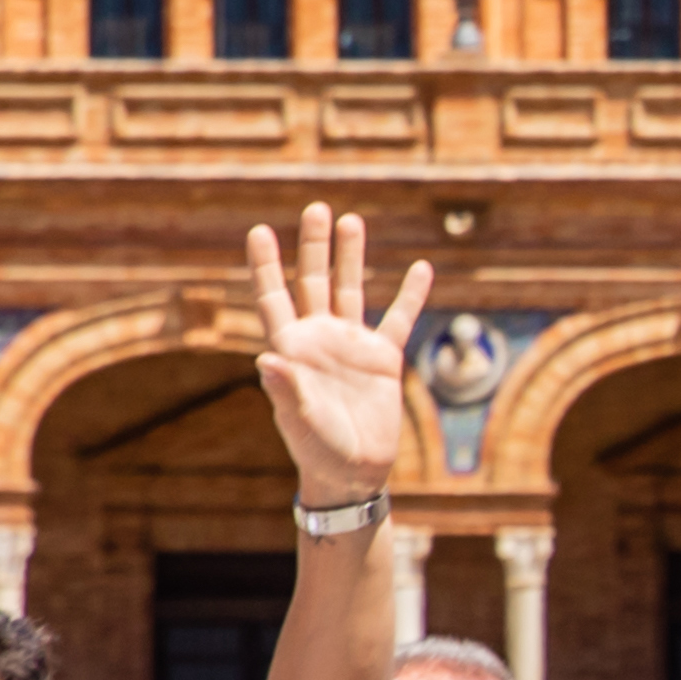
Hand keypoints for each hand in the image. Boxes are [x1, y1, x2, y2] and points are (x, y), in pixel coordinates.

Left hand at [244, 202, 434, 500]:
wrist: (354, 471)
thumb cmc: (318, 449)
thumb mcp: (299, 420)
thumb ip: (286, 389)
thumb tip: (267, 358)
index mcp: (292, 348)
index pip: (275, 297)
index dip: (266, 265)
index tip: (259, 231)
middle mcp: (319, 339)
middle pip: (314, 282)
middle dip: (313, 246)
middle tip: (316, 208)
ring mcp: (351, 345)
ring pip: (351, 290)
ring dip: (351, 257)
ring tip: (352, 221)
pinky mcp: (383, 359)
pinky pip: (399, 320)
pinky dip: (411, 295)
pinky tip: (421, 268)